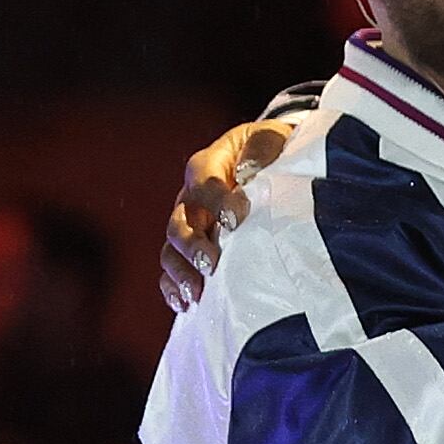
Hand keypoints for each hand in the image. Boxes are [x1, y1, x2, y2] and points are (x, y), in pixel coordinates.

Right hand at [160, 115, 298, 311]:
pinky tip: (184, 304)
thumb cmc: (272, 150)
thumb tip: (248, 171)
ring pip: (171, 250)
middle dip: (192, 246)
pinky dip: (174, 286)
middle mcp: (191, 198)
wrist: (273, 161)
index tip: (235, 220)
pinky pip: (173, 269)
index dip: (215, 202)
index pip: (202, 184)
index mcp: (207, 166)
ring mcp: (189, 224)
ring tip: (195, 294)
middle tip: (211, 264)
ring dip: (181, 273)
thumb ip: (261, 149)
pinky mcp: (193, 247)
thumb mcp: (271, 139)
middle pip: (178, 223)